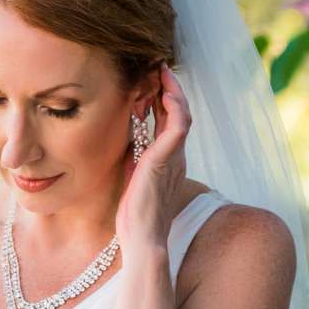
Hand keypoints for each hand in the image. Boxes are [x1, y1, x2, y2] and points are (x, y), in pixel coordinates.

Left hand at [114, 61, 191, 255]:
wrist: (143, 241)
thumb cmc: (136, 219)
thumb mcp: (133, 182)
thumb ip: (134, 161)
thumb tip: (127, 143)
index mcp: (168, 163)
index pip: (169, 123)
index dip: (162, 101)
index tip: (150, 83)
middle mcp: (176, 157)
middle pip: (177, 113)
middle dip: (168, 88)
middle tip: (156, 67)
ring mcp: (175, 157)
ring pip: (181, 113)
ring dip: (172, 90)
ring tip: (160, 71)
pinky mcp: (167, 159)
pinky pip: (178, 124)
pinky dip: (173, 104)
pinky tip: (162, 89)